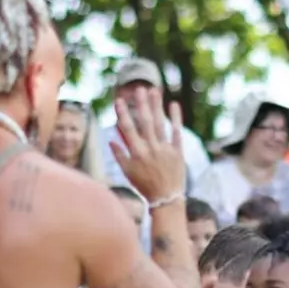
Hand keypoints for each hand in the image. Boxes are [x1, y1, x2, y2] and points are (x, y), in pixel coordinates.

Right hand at [109, 87, 185, 201]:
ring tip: (154, 90)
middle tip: (139, 89)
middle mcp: (151, 149)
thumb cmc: (145, 186)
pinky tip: (174, 104)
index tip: (119, 100)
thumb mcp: (127, 173)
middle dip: (141, 105)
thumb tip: (110, 139)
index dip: (123, 114)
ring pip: (160, 123)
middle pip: (145, 122)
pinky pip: (176, 132)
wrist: (166, 198)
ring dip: (157, 106)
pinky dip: (176, 118)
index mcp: (137, 154)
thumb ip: (119, 155)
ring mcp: (165, 149)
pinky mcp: (178, 151)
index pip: (128, 130)